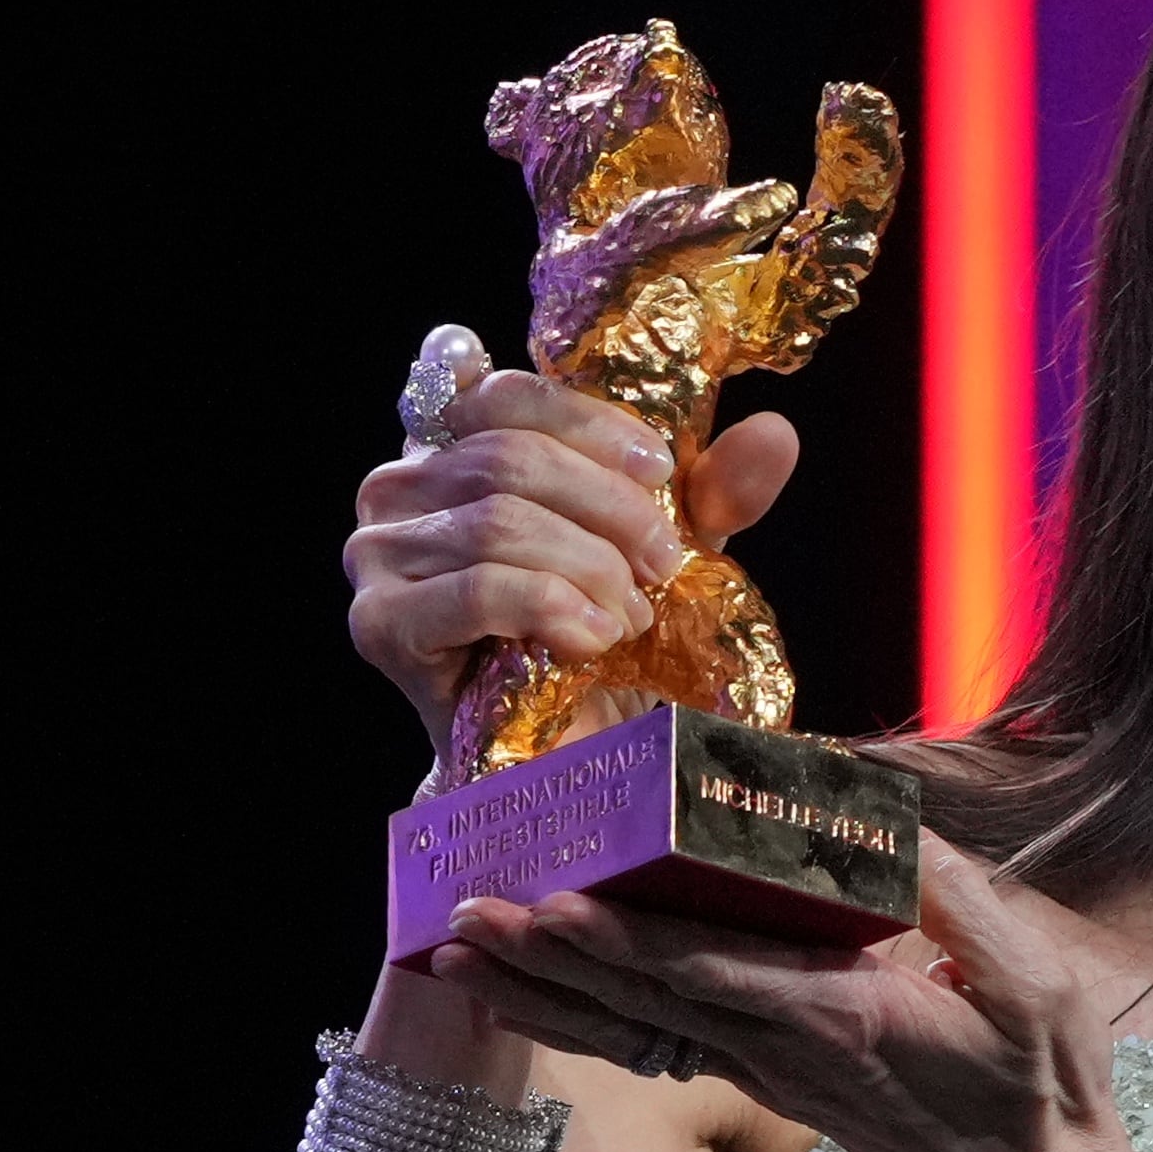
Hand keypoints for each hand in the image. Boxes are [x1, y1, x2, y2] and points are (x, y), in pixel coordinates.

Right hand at [343, 324, 805, 753]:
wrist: (567, 756)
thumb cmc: (601, 640)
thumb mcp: (665, 546)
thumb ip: (713, 489)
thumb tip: (775, 433)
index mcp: (451, 448)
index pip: (505, 395)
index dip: (592, 425)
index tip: (661, 472)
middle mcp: (397, 489)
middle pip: (510, 457)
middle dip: (608, 510)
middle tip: (661, 565)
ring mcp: (377, 556)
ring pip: (499, 521)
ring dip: (589, 569)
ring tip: (629, 619)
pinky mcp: (382, 625)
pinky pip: (480, 588)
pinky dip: (552, 607)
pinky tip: (592, 639)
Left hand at [425, 839, 1152, 1151]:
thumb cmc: (1042, 1090)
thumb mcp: (1036, 985)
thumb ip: (964, 902)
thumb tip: (894, 829)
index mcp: (840, 1017)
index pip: (712, 970)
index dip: (627, 939)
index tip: (554, 905)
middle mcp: (783, 1048)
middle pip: (642, 997)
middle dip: (547, 956)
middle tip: (457, 917)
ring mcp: (768, 1070)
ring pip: (635, 1024)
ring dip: (543, 992)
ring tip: (457, 959)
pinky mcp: (769, 1080)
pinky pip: (658, 1044)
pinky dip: (586, 1020)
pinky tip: (535, 1003)